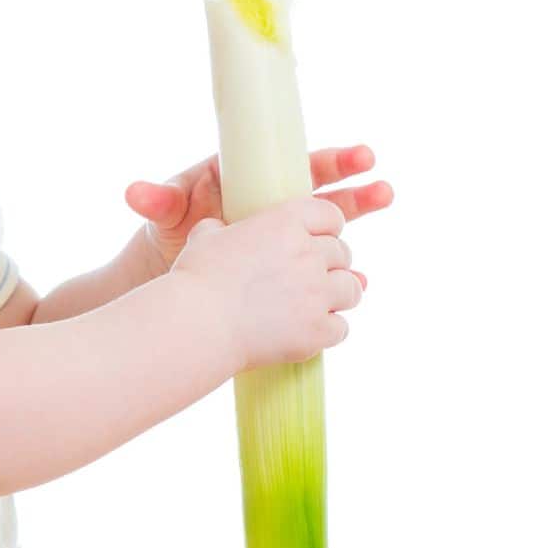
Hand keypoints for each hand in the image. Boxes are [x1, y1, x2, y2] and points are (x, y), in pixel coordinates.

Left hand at [125, 145, 393, 271]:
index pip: (302, 164)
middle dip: (356, 189)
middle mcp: (280, 203)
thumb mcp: (169, 210)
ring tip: (385, 225)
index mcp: (258, 179)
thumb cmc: (174, 228)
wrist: (174, 268)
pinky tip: (360, 280)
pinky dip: (341, 273)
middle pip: (326, 193)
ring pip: (333, 226)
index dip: (333, 160)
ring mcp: (289, 236)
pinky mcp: (290, 265)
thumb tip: (136, 193)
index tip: (360, 158)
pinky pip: (322, 265)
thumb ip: (159, 199)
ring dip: (359, 223)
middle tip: (382, 188)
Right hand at [171, 195, 362, 368]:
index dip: (327, 228)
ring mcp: (317, 292)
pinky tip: (311, 332)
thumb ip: (221, 228)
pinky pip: (342, 328)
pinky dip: (329, 330)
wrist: (197, 325)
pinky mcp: (318, 329)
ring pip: (351, 289)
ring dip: (339, 296)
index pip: (331, 215)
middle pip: (343, 253)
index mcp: (286, 222)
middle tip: (313, 278)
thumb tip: (218, 228)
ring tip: (319, 305)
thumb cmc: (196, 280)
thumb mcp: (205, 237)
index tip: (319, 240)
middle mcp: (309, 253)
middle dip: (331, 264)